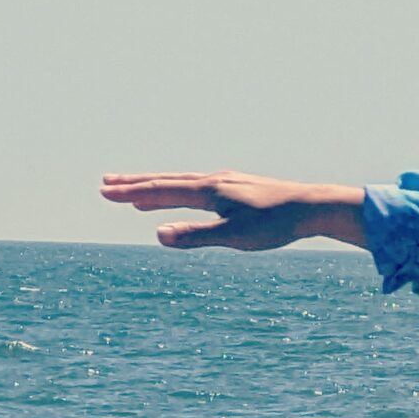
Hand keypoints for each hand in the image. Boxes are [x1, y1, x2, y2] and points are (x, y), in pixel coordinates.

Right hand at [98, 172, 367, 250]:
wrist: (312, 207)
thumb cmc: (275, 224)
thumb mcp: (234, 236)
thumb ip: (195, 236)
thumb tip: (157, 234)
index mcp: (208, 191)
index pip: (162, 191)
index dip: (132, 193)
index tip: (106, 192)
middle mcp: (214, 181)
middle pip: (166, 182)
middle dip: (135, 185)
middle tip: (106, 185)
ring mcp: (226, 183)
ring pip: (182, 183)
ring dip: (156, 187)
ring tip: (135, 193)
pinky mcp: (239, 190)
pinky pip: (200, 188)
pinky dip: (181, 191)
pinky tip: (185, 196)